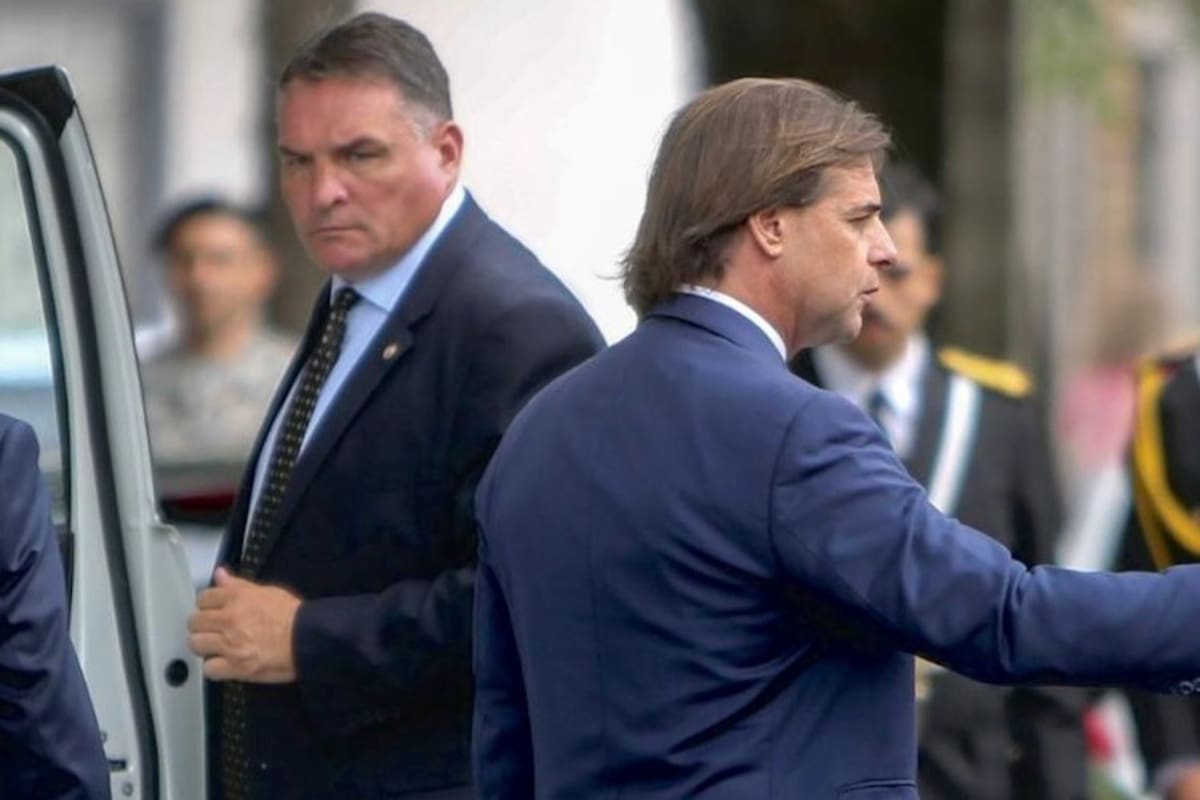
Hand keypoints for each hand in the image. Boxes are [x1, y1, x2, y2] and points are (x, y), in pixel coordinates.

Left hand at [188, 567, 300, 682]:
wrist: (308, 639)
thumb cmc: (294, 617)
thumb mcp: (267, 592)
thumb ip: (239, 584)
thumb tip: (220, 575)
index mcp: (237, 598)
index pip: (203, 598)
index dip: (206, 605)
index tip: (210, 610)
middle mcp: (229, 619)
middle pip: (195, 622)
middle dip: (201, 625)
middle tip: (211, 629)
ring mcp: (229, 644)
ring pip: (196, 644)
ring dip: (204, 645)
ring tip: (214, 646)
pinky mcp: (235, 666)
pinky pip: (209, 669)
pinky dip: (214, 668)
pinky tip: (223, 664)